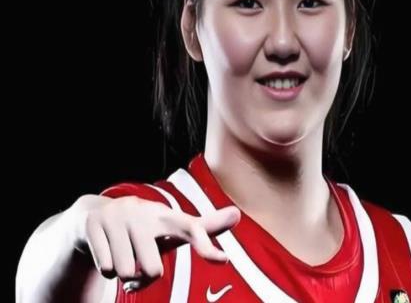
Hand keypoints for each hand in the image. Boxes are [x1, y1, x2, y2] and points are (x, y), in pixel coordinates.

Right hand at [69, 194, 239, 286]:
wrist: (95, 215)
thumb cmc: (145, 228)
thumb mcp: (172, 229)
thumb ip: (204, 227)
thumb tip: (238, 213)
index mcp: (167, 215)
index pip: (192, 229)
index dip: (206, 244)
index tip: (223, 259)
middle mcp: (144, 212)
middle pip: (152, 270)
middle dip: (143, 277)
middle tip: (139, 263)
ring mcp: (118, 215)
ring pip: (125, 272)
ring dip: (123, 275)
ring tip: (124, 258)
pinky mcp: (94, 224)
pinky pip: (104, 268)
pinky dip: (106, 270)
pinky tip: (107, 254)